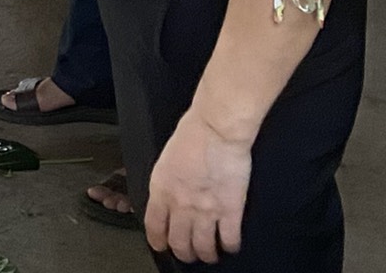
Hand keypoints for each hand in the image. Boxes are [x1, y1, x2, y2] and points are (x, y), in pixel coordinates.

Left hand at [146, 108, 253, 262]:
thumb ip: (166, 184)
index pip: (154, 228)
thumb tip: (169, 197)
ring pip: (204, 248)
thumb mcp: (165, 161)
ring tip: (209, 254)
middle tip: (188, 253)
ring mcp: (207, 211)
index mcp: (162, 191)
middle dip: (184, 253)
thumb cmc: (191, 135)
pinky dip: (230, 247)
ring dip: (206, 255)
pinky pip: (230, 240)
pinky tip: (230, 244)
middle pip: (179, 244)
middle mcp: (181, 206)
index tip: (162, 245)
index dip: (158, 241)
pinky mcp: (231, 211)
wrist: (216, 129)